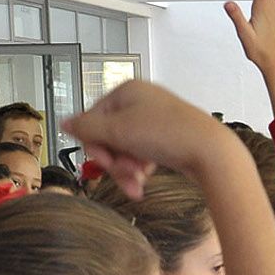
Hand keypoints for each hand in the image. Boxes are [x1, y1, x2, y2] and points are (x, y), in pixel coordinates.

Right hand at [65, 81, 220, 195]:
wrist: (210, 151)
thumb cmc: (168, 134)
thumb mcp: (119, 131)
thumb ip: (86, 128)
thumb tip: (63, 123)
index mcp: (127, 91)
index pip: (93, 117)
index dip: (94, 143)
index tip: (102, 161)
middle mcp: (141, 102)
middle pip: (109, 136)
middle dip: (113, 160)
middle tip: (123, 174)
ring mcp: (155, 120)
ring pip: (125, 149)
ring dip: (126, 169)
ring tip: (137, 183)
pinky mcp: (167, 138)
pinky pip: (142, 155)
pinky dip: (140, 170)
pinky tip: (144, 181)